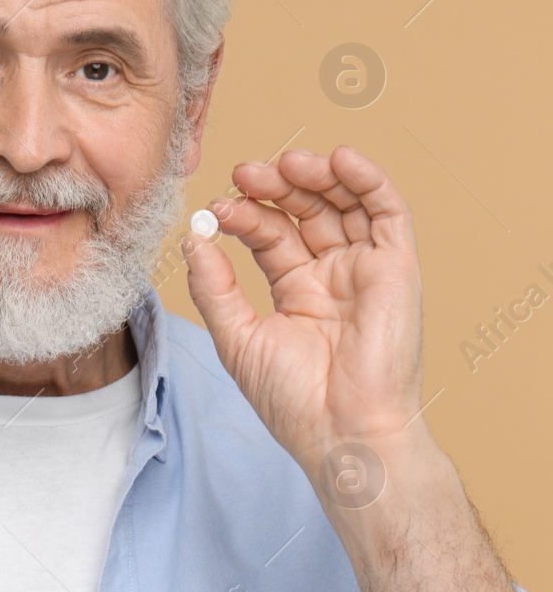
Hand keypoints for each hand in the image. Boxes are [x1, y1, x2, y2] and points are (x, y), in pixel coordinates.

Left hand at [182, 146, 428, 480]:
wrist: (341, 432)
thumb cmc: (292, 399)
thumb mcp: (237, 336)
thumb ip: (214, 286)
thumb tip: (193, 237)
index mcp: (295, 289)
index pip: (269, 234)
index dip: (245, 214)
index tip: (217, 208)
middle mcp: (332, 274)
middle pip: (305, 211)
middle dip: (276, 186)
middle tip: (245, 173)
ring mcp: (365, 270)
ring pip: (345, 203)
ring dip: (316, 175)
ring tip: (286, 164)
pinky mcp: (398, 269)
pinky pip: (389, 213)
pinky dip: (368, 180)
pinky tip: (339, 160)